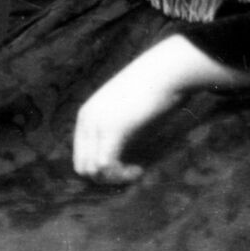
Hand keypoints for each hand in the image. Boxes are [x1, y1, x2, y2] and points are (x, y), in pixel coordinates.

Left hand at [72, 34, 249, 183]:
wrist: (167, 71)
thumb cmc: (155, 90)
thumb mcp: (130, 112)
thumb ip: (119, 132)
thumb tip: (121, 157)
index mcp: (86, 115)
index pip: (81, 157)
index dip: (103, 170)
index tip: (128, 165)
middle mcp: (87, 119)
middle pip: (83, 168)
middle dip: (107, 178)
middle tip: (132, 172)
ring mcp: (98, 123)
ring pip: (92, 171)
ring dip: (115, 179)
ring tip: (137, 171)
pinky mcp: (112, 128)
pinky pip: (106, 165)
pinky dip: (122, 175)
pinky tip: (139, 170)